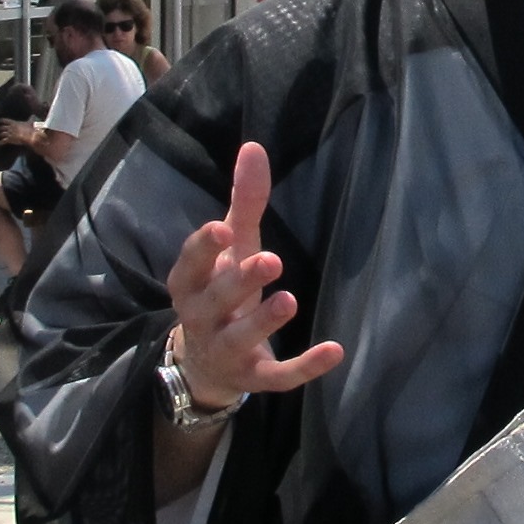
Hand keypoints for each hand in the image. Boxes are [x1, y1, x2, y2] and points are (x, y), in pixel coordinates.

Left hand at [0, 118, 32, 147]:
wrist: (28, 136)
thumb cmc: (29, 128)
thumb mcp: (30, 122)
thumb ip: (31, 119)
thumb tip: (33, 115)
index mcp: (14, 123)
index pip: (6, 121)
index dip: (2, 120)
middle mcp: (10, 128)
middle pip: (2, 127)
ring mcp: (9, 134)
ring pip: (1, 134)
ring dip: (0, 135)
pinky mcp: (9, 140)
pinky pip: (3, 141)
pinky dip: (0, 142)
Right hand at [165, 141, 342, 411]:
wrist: (205, 364)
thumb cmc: (222, 288)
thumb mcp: (233, 246)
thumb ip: (243, 200)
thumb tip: (253, 146)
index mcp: (191, 284)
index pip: (189, 266)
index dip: (202, 249)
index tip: (221, 227)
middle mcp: (203, 318)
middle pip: (215, 300)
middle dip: (239, 281)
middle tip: (271, 260)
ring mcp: (227, 350)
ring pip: (240, 338)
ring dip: (263, 321)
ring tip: (288, 299)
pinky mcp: (254, 377)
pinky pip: (278, 376)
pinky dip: (304, 367)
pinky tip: (335, 351)